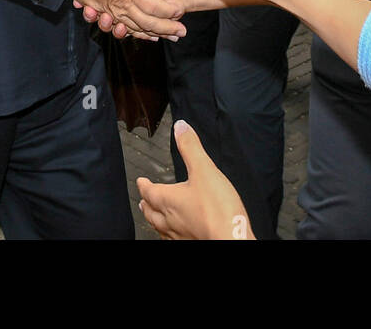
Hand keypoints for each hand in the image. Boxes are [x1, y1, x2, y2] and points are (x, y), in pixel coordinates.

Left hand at [137, 120, 253, 239]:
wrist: (230, 239)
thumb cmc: (218, 209)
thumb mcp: (205, 169)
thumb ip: (191, 147)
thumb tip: (180, 128)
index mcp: (169, 200)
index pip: (149, 191)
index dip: (143, 184)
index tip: (140, 181)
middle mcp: (170, 220)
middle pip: (151, 211)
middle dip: (146, 203)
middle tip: (143, 200)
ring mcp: (179, 235)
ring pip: (159, 227)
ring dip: (154, 220)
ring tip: (154, 217)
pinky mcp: (191, 243)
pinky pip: (172, 239)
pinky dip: (169, 234)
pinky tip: (176, 233)